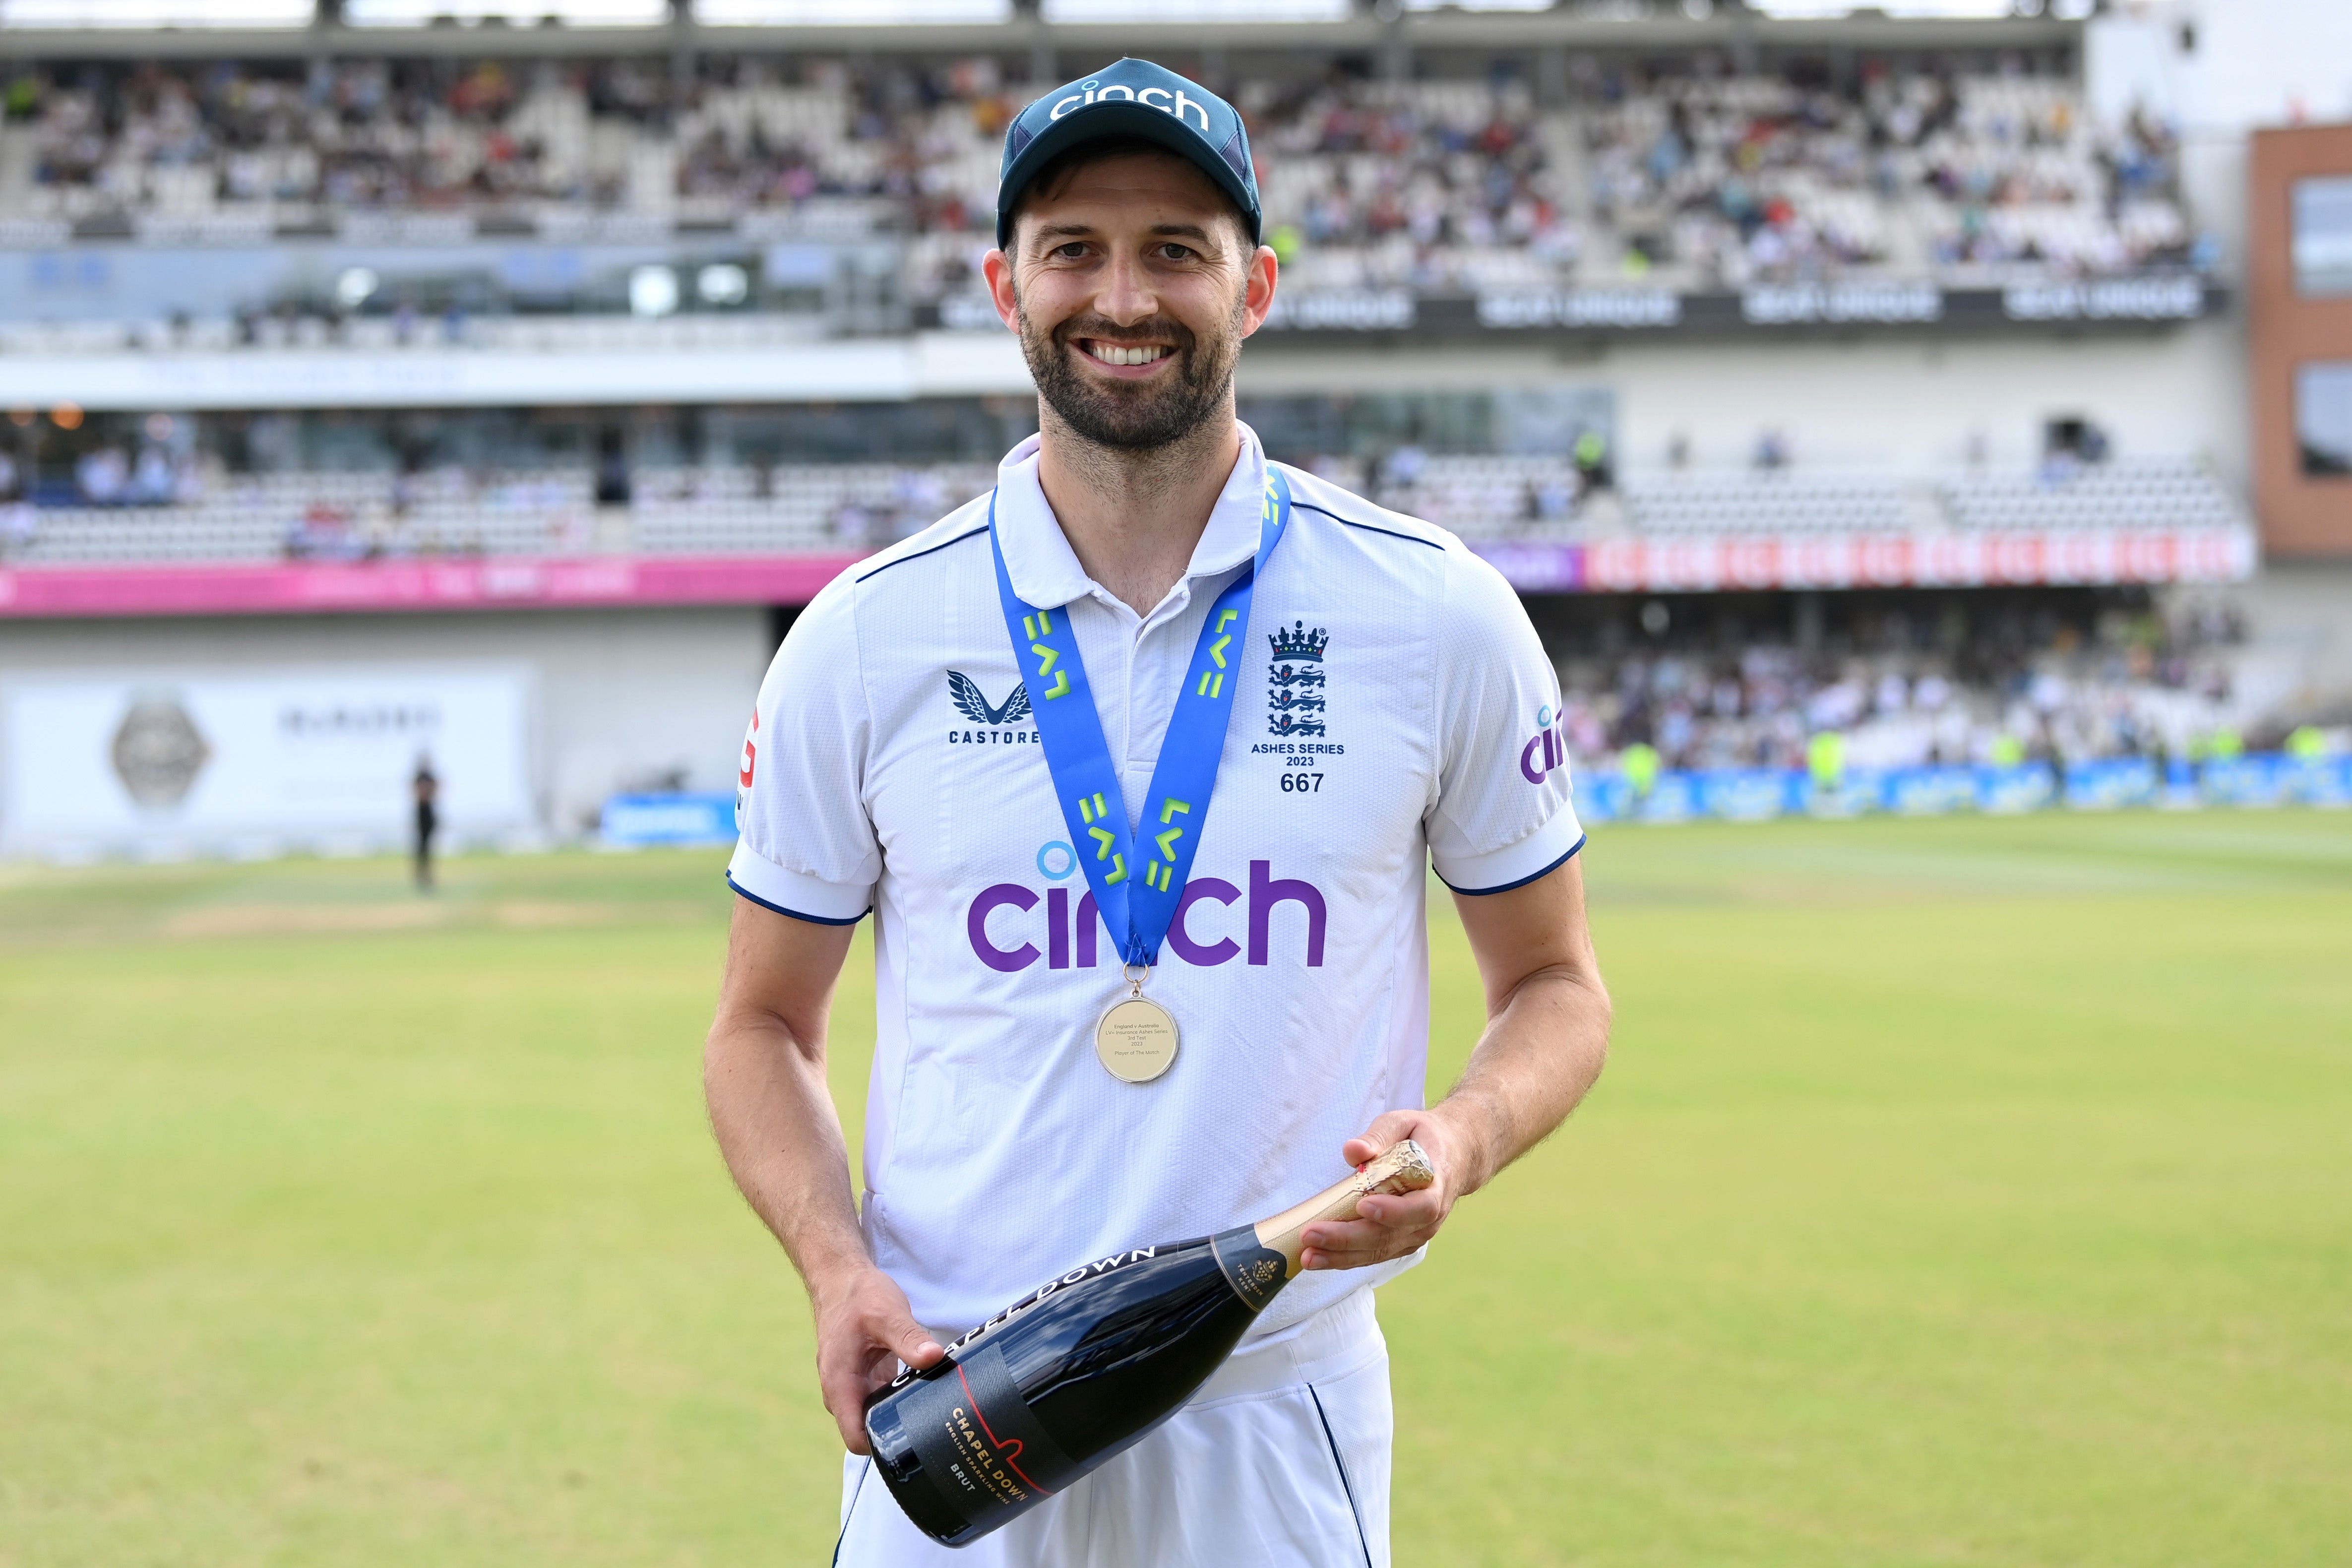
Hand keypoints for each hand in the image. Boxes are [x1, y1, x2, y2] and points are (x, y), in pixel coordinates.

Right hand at [810, 1262, 944, 1452]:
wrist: (842, 1279)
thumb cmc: (858, 1295)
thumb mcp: (886, 1313)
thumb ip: (908, 1338)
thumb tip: (934, 1358)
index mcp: (839, 1384)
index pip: (856, 1437)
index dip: (883, 1447)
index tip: (915, 1443)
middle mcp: (843, 1392)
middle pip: (870, 1432)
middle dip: (899, 1434)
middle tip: (937, 1428)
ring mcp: (855, 1387)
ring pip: (879, 1417)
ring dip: (902, 1416)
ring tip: (937, 1411)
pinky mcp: (867, 1379)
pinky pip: (884, 1401)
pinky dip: (903, 1400)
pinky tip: (927, 1392)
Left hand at [1299, 1107, 1471, 1271]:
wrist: (1450, 1156)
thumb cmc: (1421, 1137)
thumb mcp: (1402, 1123)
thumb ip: (1378, 1136)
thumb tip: (1352, 1151)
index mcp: (1436, 1183)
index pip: (1420, 1205)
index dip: (1393, 1211)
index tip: (1363, 1205)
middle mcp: (1430, 1215)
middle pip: (1390, 1235)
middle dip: (1348, 1237)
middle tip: (1313, 1234)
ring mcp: (1416, 1233)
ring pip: (1379, 1251)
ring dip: (1341, 1255)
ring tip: (1308, 1255)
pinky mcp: (1402, 1242)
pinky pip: (1374, 1254)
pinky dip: (1346, 1258)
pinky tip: (1319, 1257)